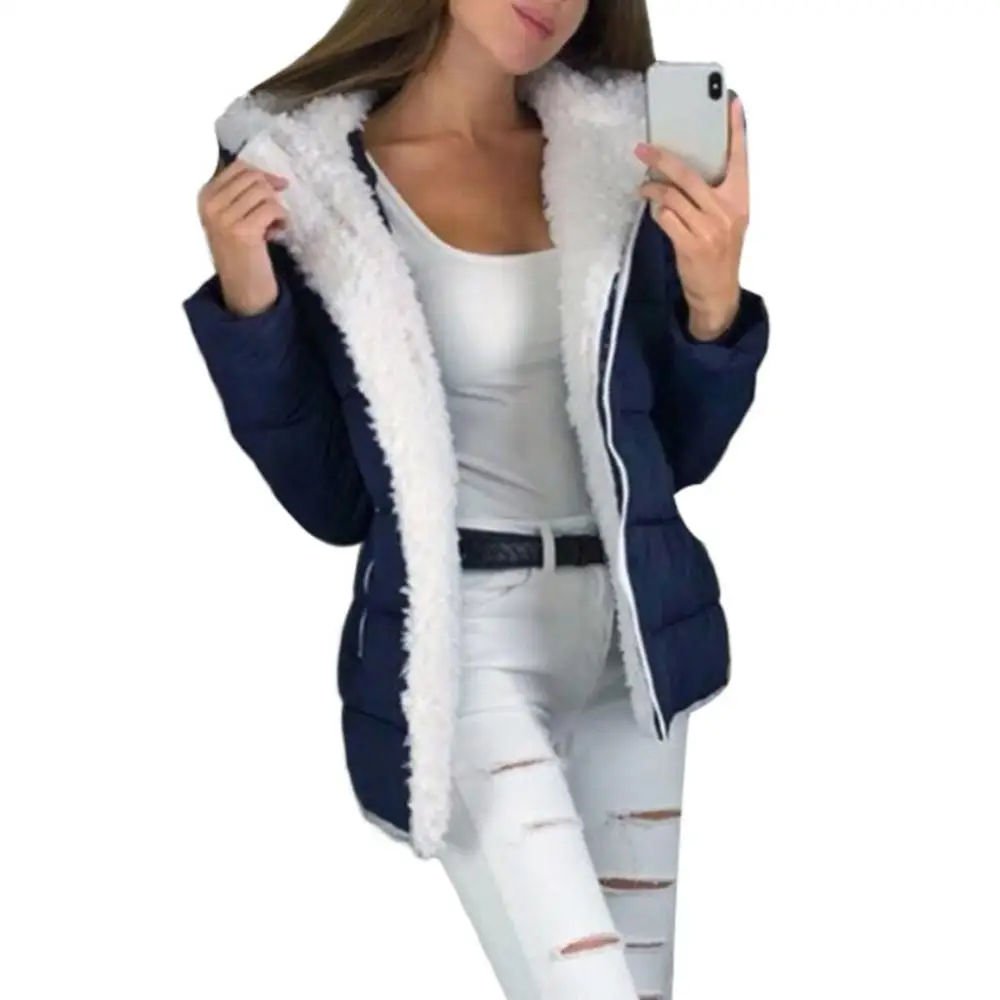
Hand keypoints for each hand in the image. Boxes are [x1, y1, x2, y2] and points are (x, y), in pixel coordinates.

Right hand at [197, 158, 289, 315]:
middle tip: (274, 214)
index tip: (277, 187)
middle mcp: (210, 205)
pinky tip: (278, 232)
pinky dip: (282, 219)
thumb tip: (273, 178)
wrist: (243, 290)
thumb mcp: (232, 218)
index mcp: (204, 197)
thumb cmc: (241, 253)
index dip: (263, 175)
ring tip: (274, 225)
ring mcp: (225, 218)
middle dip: (271, 192)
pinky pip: (272, 208)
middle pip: (253, 177)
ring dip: (276, 207)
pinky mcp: (243, 231)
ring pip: (264, 192)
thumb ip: (243, 195)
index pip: (238, 168)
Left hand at [634, 93, 749, 340]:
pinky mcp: (690, 244)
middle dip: (663, 159)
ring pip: (672, 197)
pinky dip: (657, 213)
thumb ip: (717, 196)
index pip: (740, 159)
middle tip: (643, 150)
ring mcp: (708, 228)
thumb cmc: (721, 252)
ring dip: (653, 191)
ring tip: (645, 189)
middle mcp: (727, 211)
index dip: (736, 131)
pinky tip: (654, 212)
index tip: (732, 103)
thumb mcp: (730, 221)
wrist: (718, 292)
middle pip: (690, 175)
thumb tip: (687, 171)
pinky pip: (666, 218)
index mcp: (741, 200)